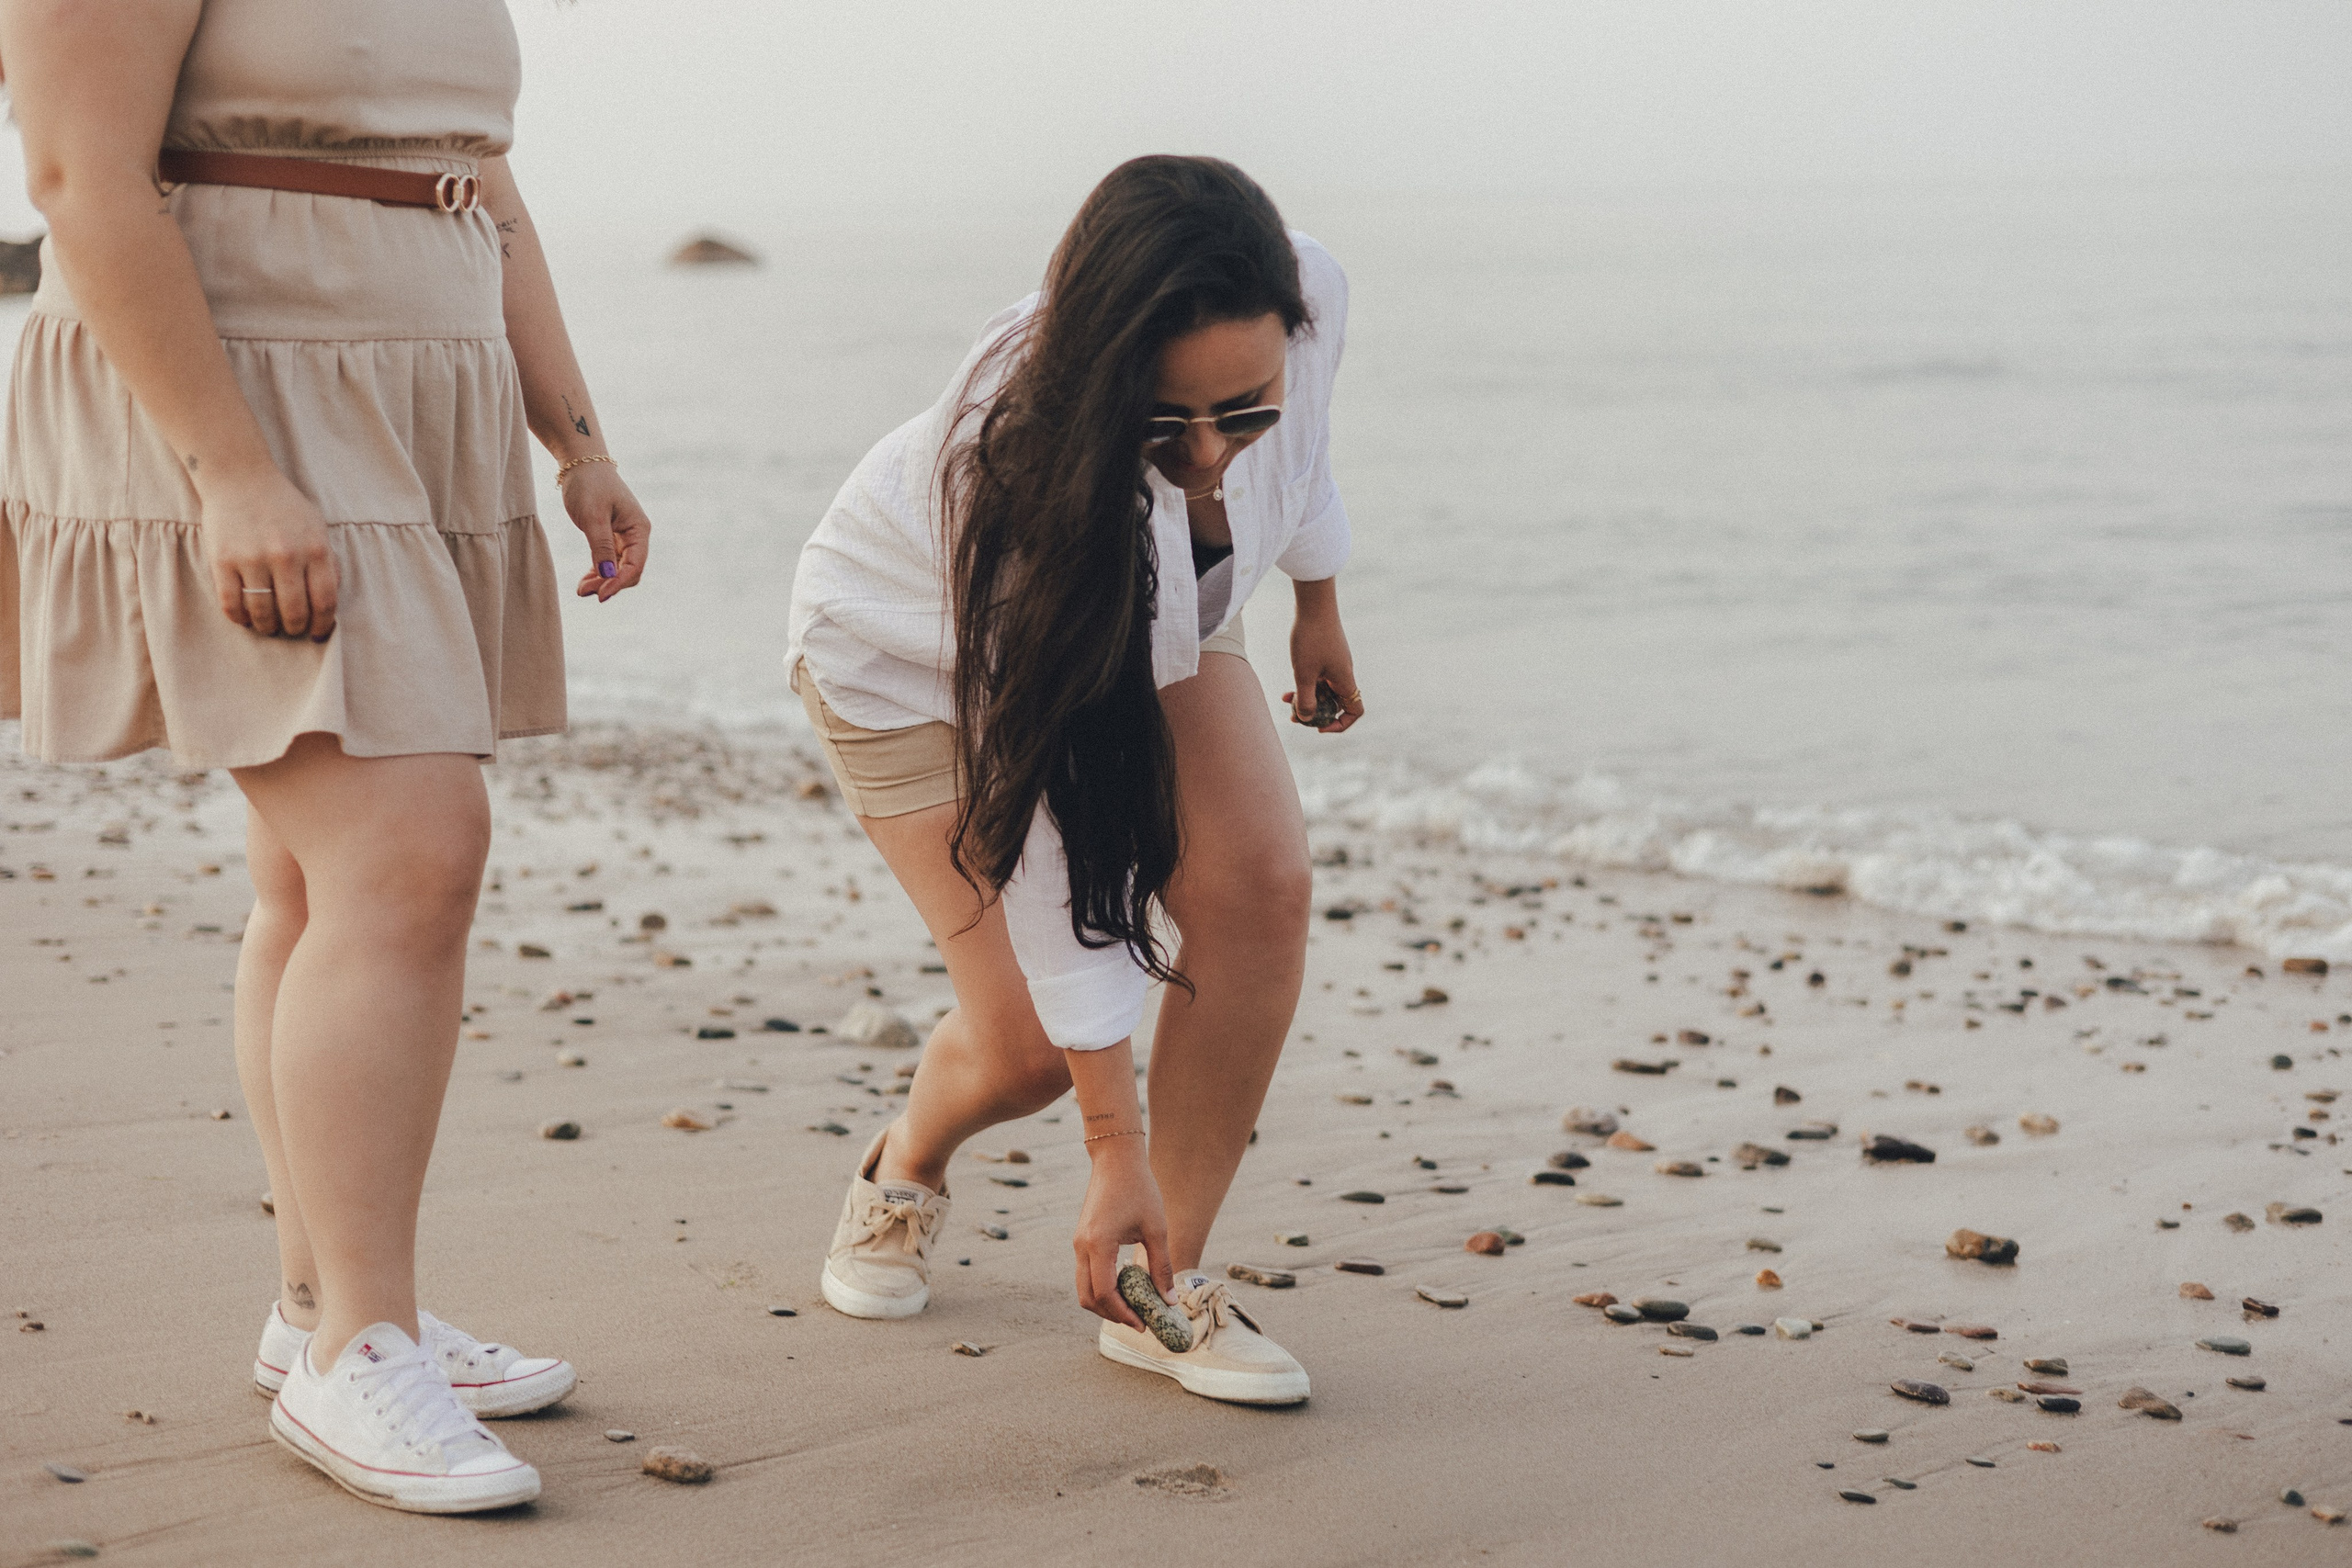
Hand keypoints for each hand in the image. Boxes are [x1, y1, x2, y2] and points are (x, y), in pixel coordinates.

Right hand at [197, 465, 337, 640]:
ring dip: (267, 627)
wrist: (240, 477)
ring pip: (263, 612)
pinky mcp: (222, 560)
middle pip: (294, 612)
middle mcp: (286, 556)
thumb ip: (327, 562)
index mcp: (315, 549)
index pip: (325, 602)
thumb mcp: (317, 528)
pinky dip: (240, 618)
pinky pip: (231, 603)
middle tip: (291, 630)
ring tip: (269, 626)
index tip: (318, 634)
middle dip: (295, 629)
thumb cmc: (283, 506)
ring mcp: (252, 558)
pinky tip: (246, 618)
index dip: (322, 625)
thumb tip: (329, 603)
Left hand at [559, 461, 650, 600]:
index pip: (635, 565)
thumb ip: (601, 547)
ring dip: (602, 581)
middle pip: (629, 571)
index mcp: (639, 529)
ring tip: (581, 590)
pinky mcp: (611, 537)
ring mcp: (624, 537)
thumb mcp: (593, 517)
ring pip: (618, 569)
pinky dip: (598, 572)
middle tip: (584, 592)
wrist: (581, 464)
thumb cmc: (589, 485)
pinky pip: (609, 562)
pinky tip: (585, 581)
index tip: (600, 595)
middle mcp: (636, 535)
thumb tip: (608, 577)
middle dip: (609, 583)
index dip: (619, 582)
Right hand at [1072, 1140, 1171, 1330]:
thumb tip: (1169, 1300)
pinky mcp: (1081, 1239)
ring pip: (1083, 1287)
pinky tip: (1125, 1285)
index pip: (1104, 1293)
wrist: (1116, 1160)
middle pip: (1087, 1297)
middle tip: (1137, 1321)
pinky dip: (1101, 1287)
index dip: (1122, 1314)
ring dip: (1105, 1302)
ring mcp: (1078, 1243)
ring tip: (1133, 1306)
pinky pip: (1086, 1273)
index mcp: (1099, 1244)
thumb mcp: (1156, 1229)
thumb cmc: (1139, 1189)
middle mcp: (1082, 1247)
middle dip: (1111, 1314)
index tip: (1142, 1324)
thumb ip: (1161, 1266)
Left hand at [1282, 580, 1362, 732]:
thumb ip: (1305, 699)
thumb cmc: (1310, 638)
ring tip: (1286, 700)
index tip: (1319, 726)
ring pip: (1324, 690)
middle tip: (1295, 716)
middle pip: (1336, 703)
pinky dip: (1306, 684)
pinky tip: (1288, 686)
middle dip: (1316, 712)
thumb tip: (1306, 719)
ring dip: (1307, 698)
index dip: (1341, 724)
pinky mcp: (1326, 654)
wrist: (1314, 603)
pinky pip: (1319, 677)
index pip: (1355, 711)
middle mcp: (1343, 673)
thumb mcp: (1304, 673)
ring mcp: (1335, 663)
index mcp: (1345, 680)